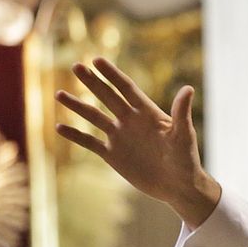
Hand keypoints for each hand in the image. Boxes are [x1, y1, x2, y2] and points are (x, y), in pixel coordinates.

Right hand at [55, 58, 220, 226]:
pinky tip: (59, 127)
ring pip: (94, 117)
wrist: (178, 186)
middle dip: (92, 82)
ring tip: (59, 94)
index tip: (96, 60)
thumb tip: (188, 88)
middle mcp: (130, 121)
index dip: (112, 74)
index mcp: (147, 113)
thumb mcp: (184, 135)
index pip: (126, 88)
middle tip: (75, 66)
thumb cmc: (186, 159)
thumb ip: (181, 112)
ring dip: (77, 106)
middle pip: (107, 97)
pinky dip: (75, 135)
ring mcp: (120, 137)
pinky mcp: (113, 154)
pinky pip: (90, 142)